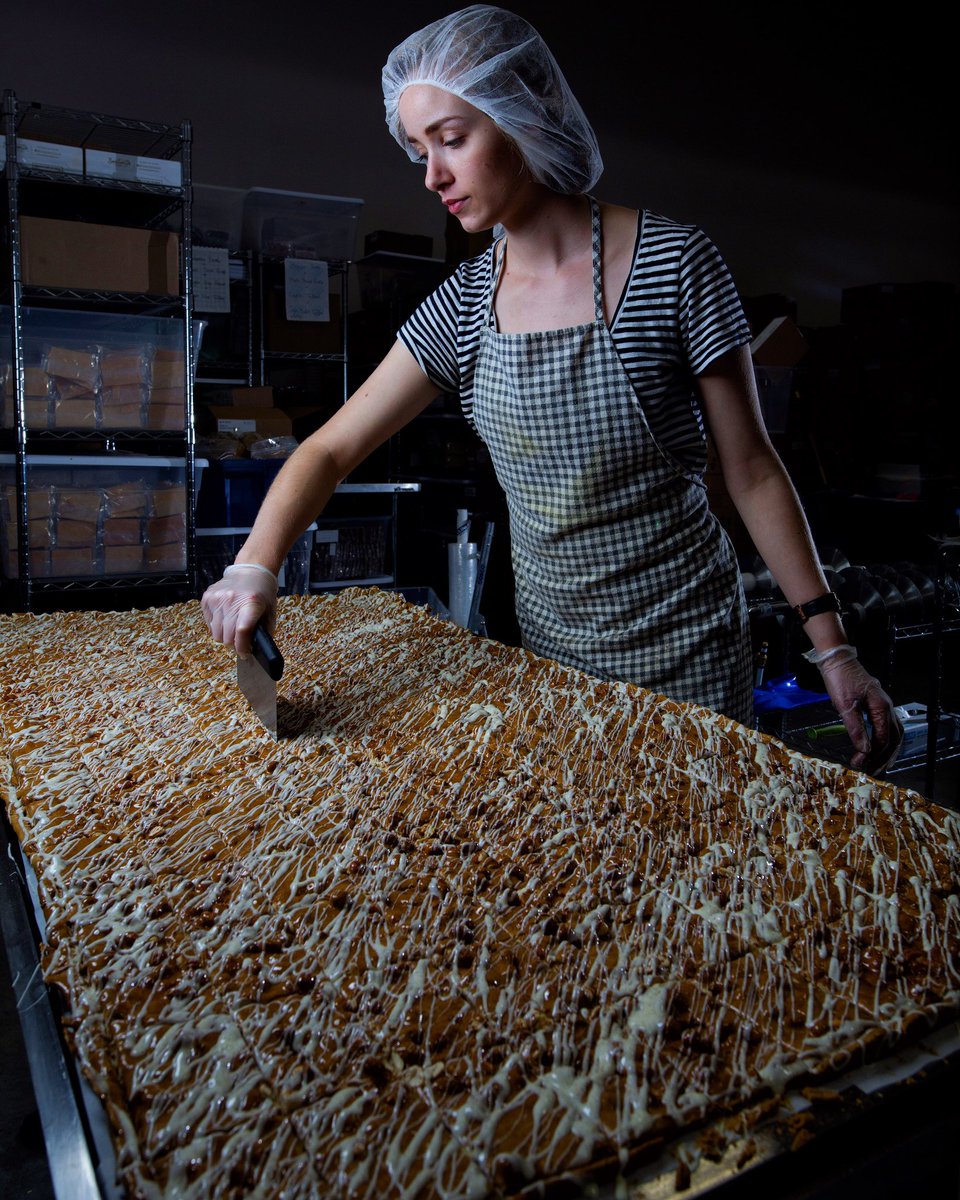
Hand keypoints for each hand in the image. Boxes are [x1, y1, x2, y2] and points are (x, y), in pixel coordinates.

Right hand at [200, 564, 277, 657]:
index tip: (245, 654)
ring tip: (233, 632)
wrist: (250, 571)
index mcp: (251, 603)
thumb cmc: (263, 594)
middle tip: (240, 643)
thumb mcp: (270, 612)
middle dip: (234, 645)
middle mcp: (231, 600)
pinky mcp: (207, 598)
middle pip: (227, 636)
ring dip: (225, 637)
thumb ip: (264, 632)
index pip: (242, 631)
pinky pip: (209, 623)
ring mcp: (216, 598)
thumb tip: (257, 652)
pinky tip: (226, 619)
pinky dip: (217, 627)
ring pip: (216, 633)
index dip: (242, 647)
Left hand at [817, 651, 903, 775]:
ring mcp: (884, 705)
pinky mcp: (877, 705)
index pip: (883, 738)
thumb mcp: (845, 705)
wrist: (837, 660)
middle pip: (893, 738)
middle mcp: (887, 707)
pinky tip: (879, 747)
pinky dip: (885, 740)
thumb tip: (864, 749)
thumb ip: (855, 727)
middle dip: (883, 757)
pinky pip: (888, 726)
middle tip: (872, 771)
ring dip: (887, 750)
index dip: (873, 754)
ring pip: (894, 733)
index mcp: (881, 708)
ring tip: (879, 765)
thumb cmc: (840, 679)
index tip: (859, 764)